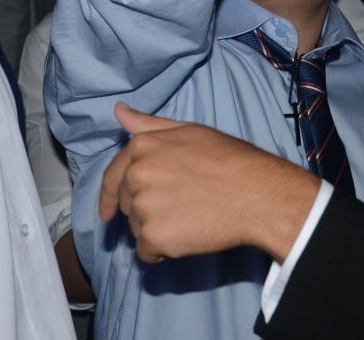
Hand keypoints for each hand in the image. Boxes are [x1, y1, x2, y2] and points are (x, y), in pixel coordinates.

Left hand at [100, 104, 319, 262]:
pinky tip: (187, 236)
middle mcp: (136, 175)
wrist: (256, 194)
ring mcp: (143, 207)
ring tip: (189, 217)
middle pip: (126, 204)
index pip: (112, 176)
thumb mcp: (188, 131)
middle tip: (180, 206)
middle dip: (145, 209)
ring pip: (136, 229)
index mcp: (142, 147)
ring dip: (155, 229)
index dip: (109, 196)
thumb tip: (118, 111)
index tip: (108, 213)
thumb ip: (148, 125)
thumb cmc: (229, 160)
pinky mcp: (153, 237)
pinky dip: (162, 251)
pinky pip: (147, 252)